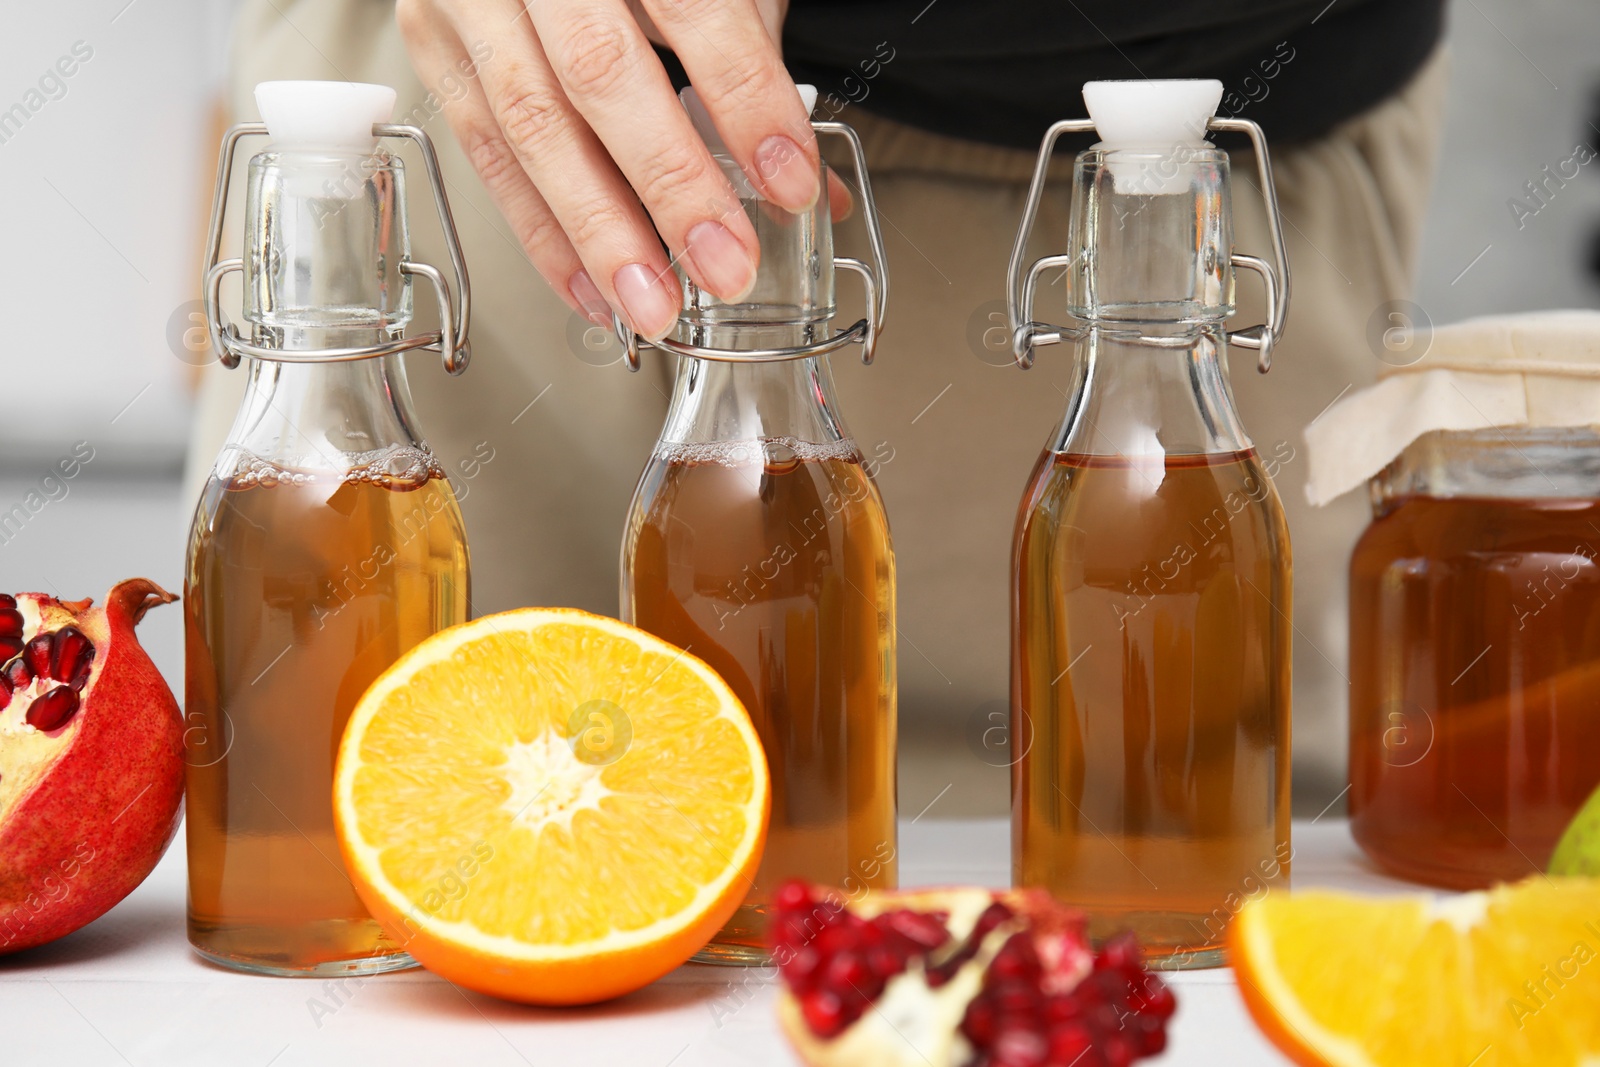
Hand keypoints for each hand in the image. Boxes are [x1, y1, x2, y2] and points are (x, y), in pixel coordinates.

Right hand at [398, 0, 818, 339]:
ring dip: (597, 233)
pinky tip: (589, 287)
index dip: (746, 101)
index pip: (692, 8)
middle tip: (723, 264)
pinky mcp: (437, 39)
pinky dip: (541, 231)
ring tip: (652, 303)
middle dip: (670, 186)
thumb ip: (752, 60)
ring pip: (530, 124)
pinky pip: (484, 148)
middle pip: (600, 73)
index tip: (789, 182)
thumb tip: (803, 180)